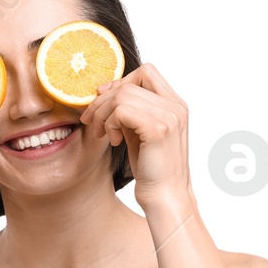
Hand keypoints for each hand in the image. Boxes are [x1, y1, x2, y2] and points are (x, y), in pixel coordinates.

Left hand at [78, 63, 191, 207]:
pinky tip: (114, 140)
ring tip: (103, 134)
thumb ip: (128, 110)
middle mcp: (176, 106)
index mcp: (174, 104)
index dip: (120, 83)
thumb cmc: (150, 167)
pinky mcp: (159, 129)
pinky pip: (122, 110)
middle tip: (91, 122)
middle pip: (131, 81)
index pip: (146, 72)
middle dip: (104, 100)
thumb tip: (104, 89)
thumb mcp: (137, 132)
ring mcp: (170, 116)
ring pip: (123, 95)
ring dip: (103, 114)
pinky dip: (111, 123)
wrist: (164, 195)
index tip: (103, 104)